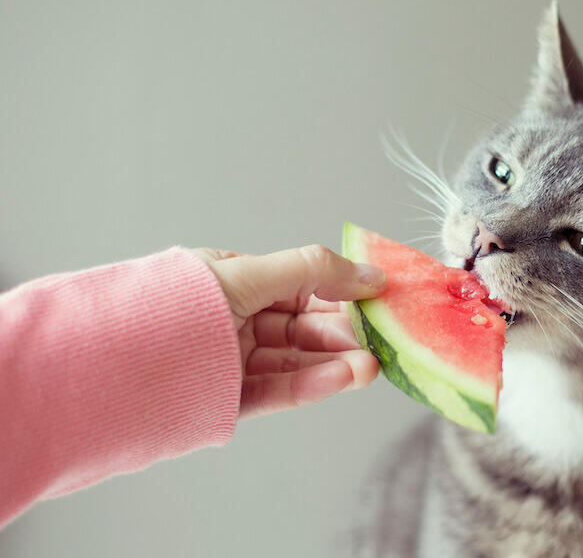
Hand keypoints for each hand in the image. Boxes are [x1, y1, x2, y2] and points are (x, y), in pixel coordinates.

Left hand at [193, 245, 384, 419]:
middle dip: (343, 334)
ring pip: (296, 363)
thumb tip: (371, 273)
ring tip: (369, 368)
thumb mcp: (248, 275)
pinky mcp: (230, 400)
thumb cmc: (175, 305)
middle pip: (303, 327)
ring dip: (336, 365)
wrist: (114, 364)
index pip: (301, 286)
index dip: (341, 291)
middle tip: (379, 341)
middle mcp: (234, 321)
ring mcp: (232, 362)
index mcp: (234, 282)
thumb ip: (313, 272)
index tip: (379, 299)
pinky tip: (342, 379)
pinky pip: (278, 391)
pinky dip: (312, 386)